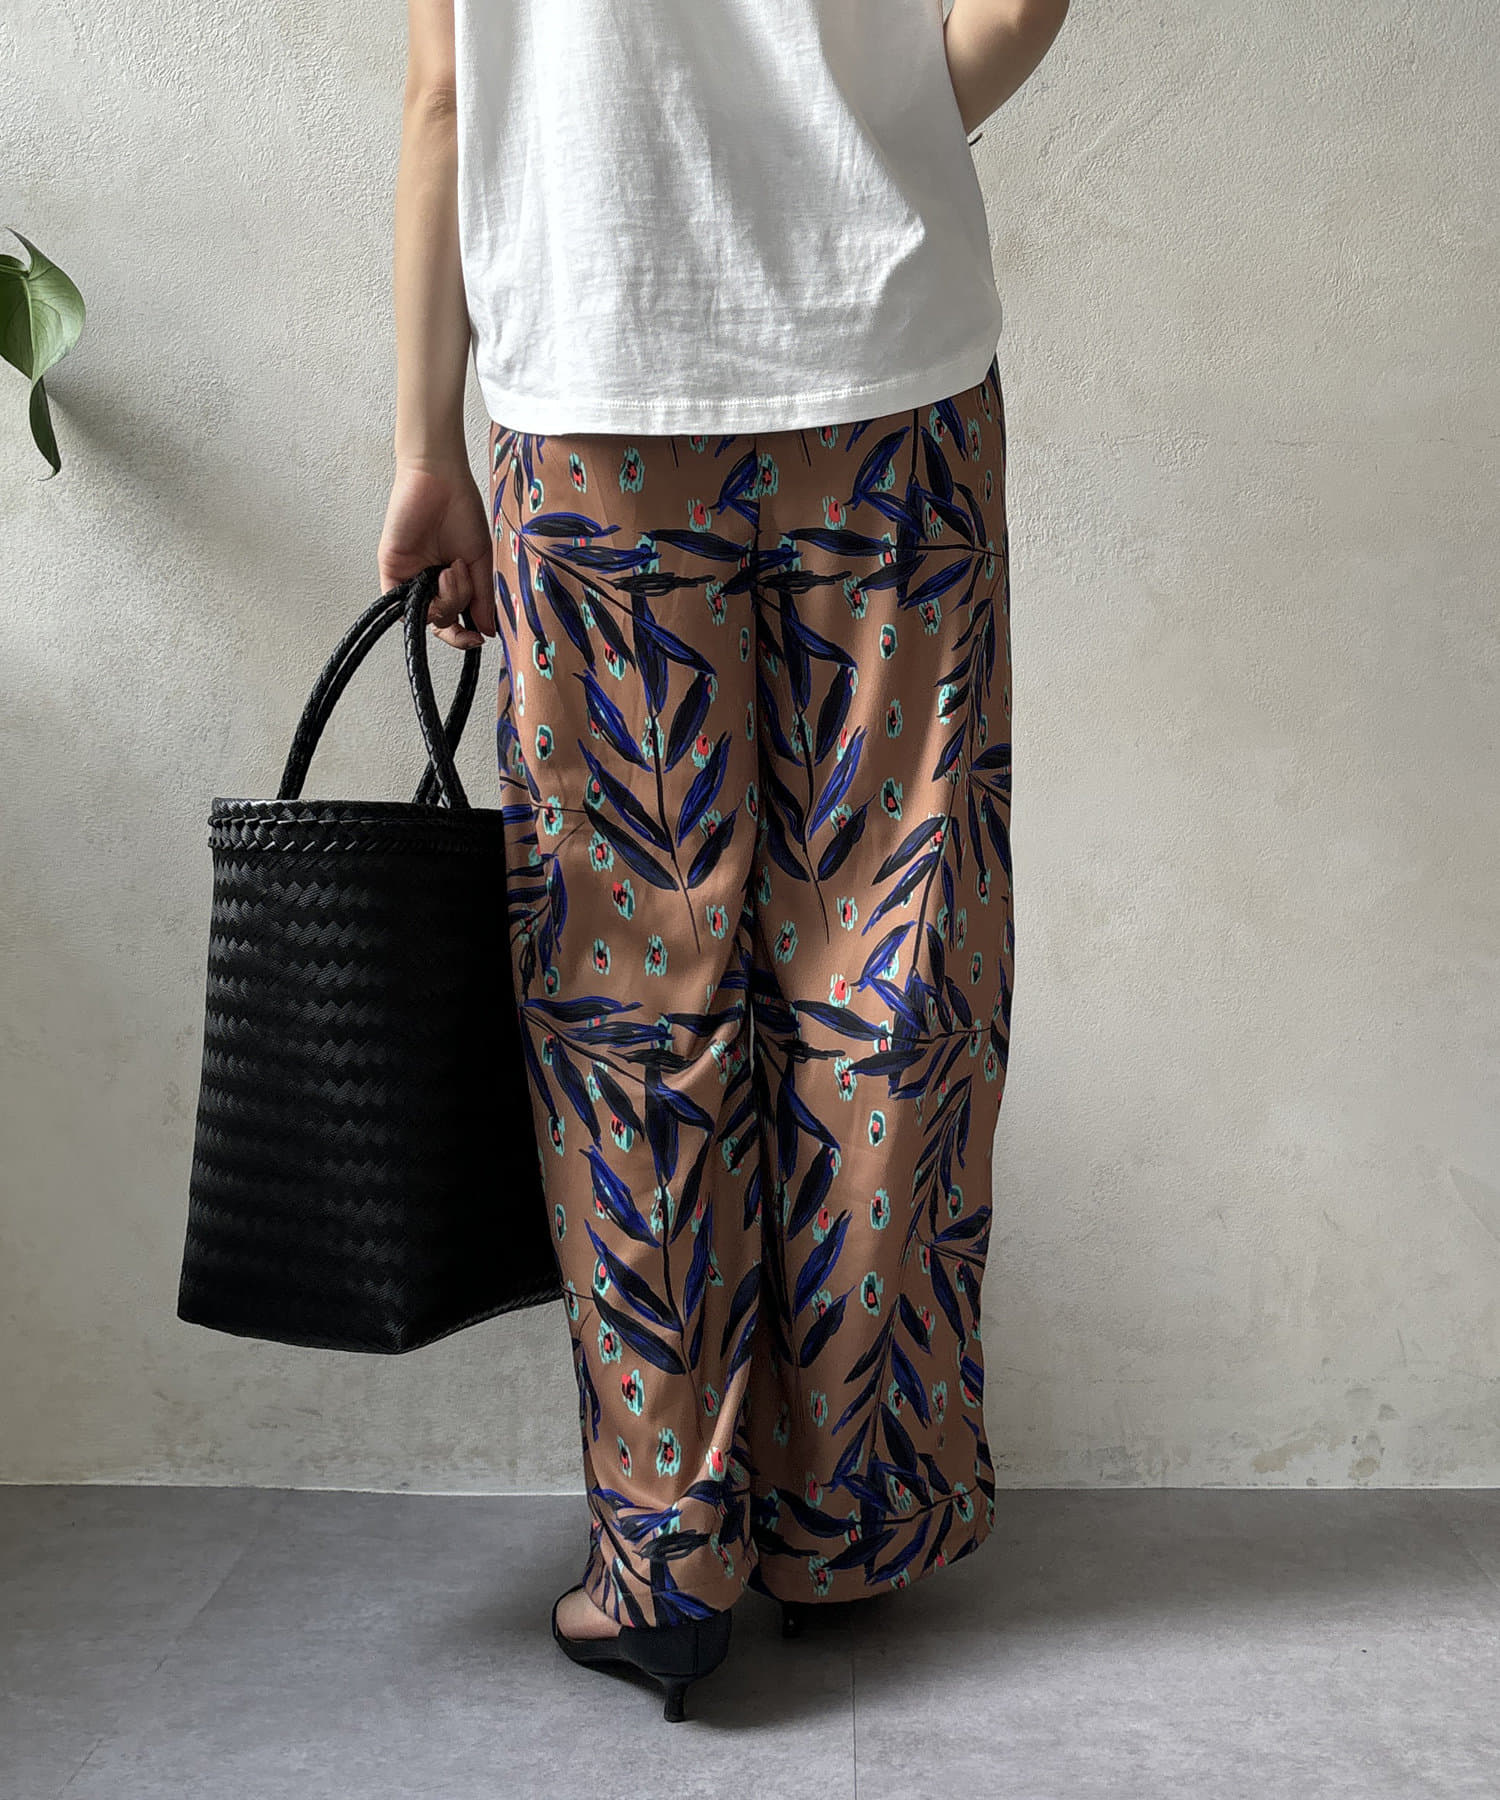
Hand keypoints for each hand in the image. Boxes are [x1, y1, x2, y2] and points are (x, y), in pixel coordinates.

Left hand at [377, 456, 496, 649]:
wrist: (440, 480)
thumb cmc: (461, 511)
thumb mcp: (479, 560)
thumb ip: (482, 597)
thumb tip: (487, 630)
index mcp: (450, 582)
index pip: (454, 621)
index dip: (464, 636)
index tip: (478, 639)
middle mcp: (428, 584)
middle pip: (442, 620)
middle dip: (458, 604)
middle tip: (463, 575)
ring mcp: (410, 578)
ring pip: (425, 615)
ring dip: (445, 598)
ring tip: (452, 568)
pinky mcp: (391, 570)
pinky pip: (398, 604)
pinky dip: (418, 603)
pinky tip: (438, 578)